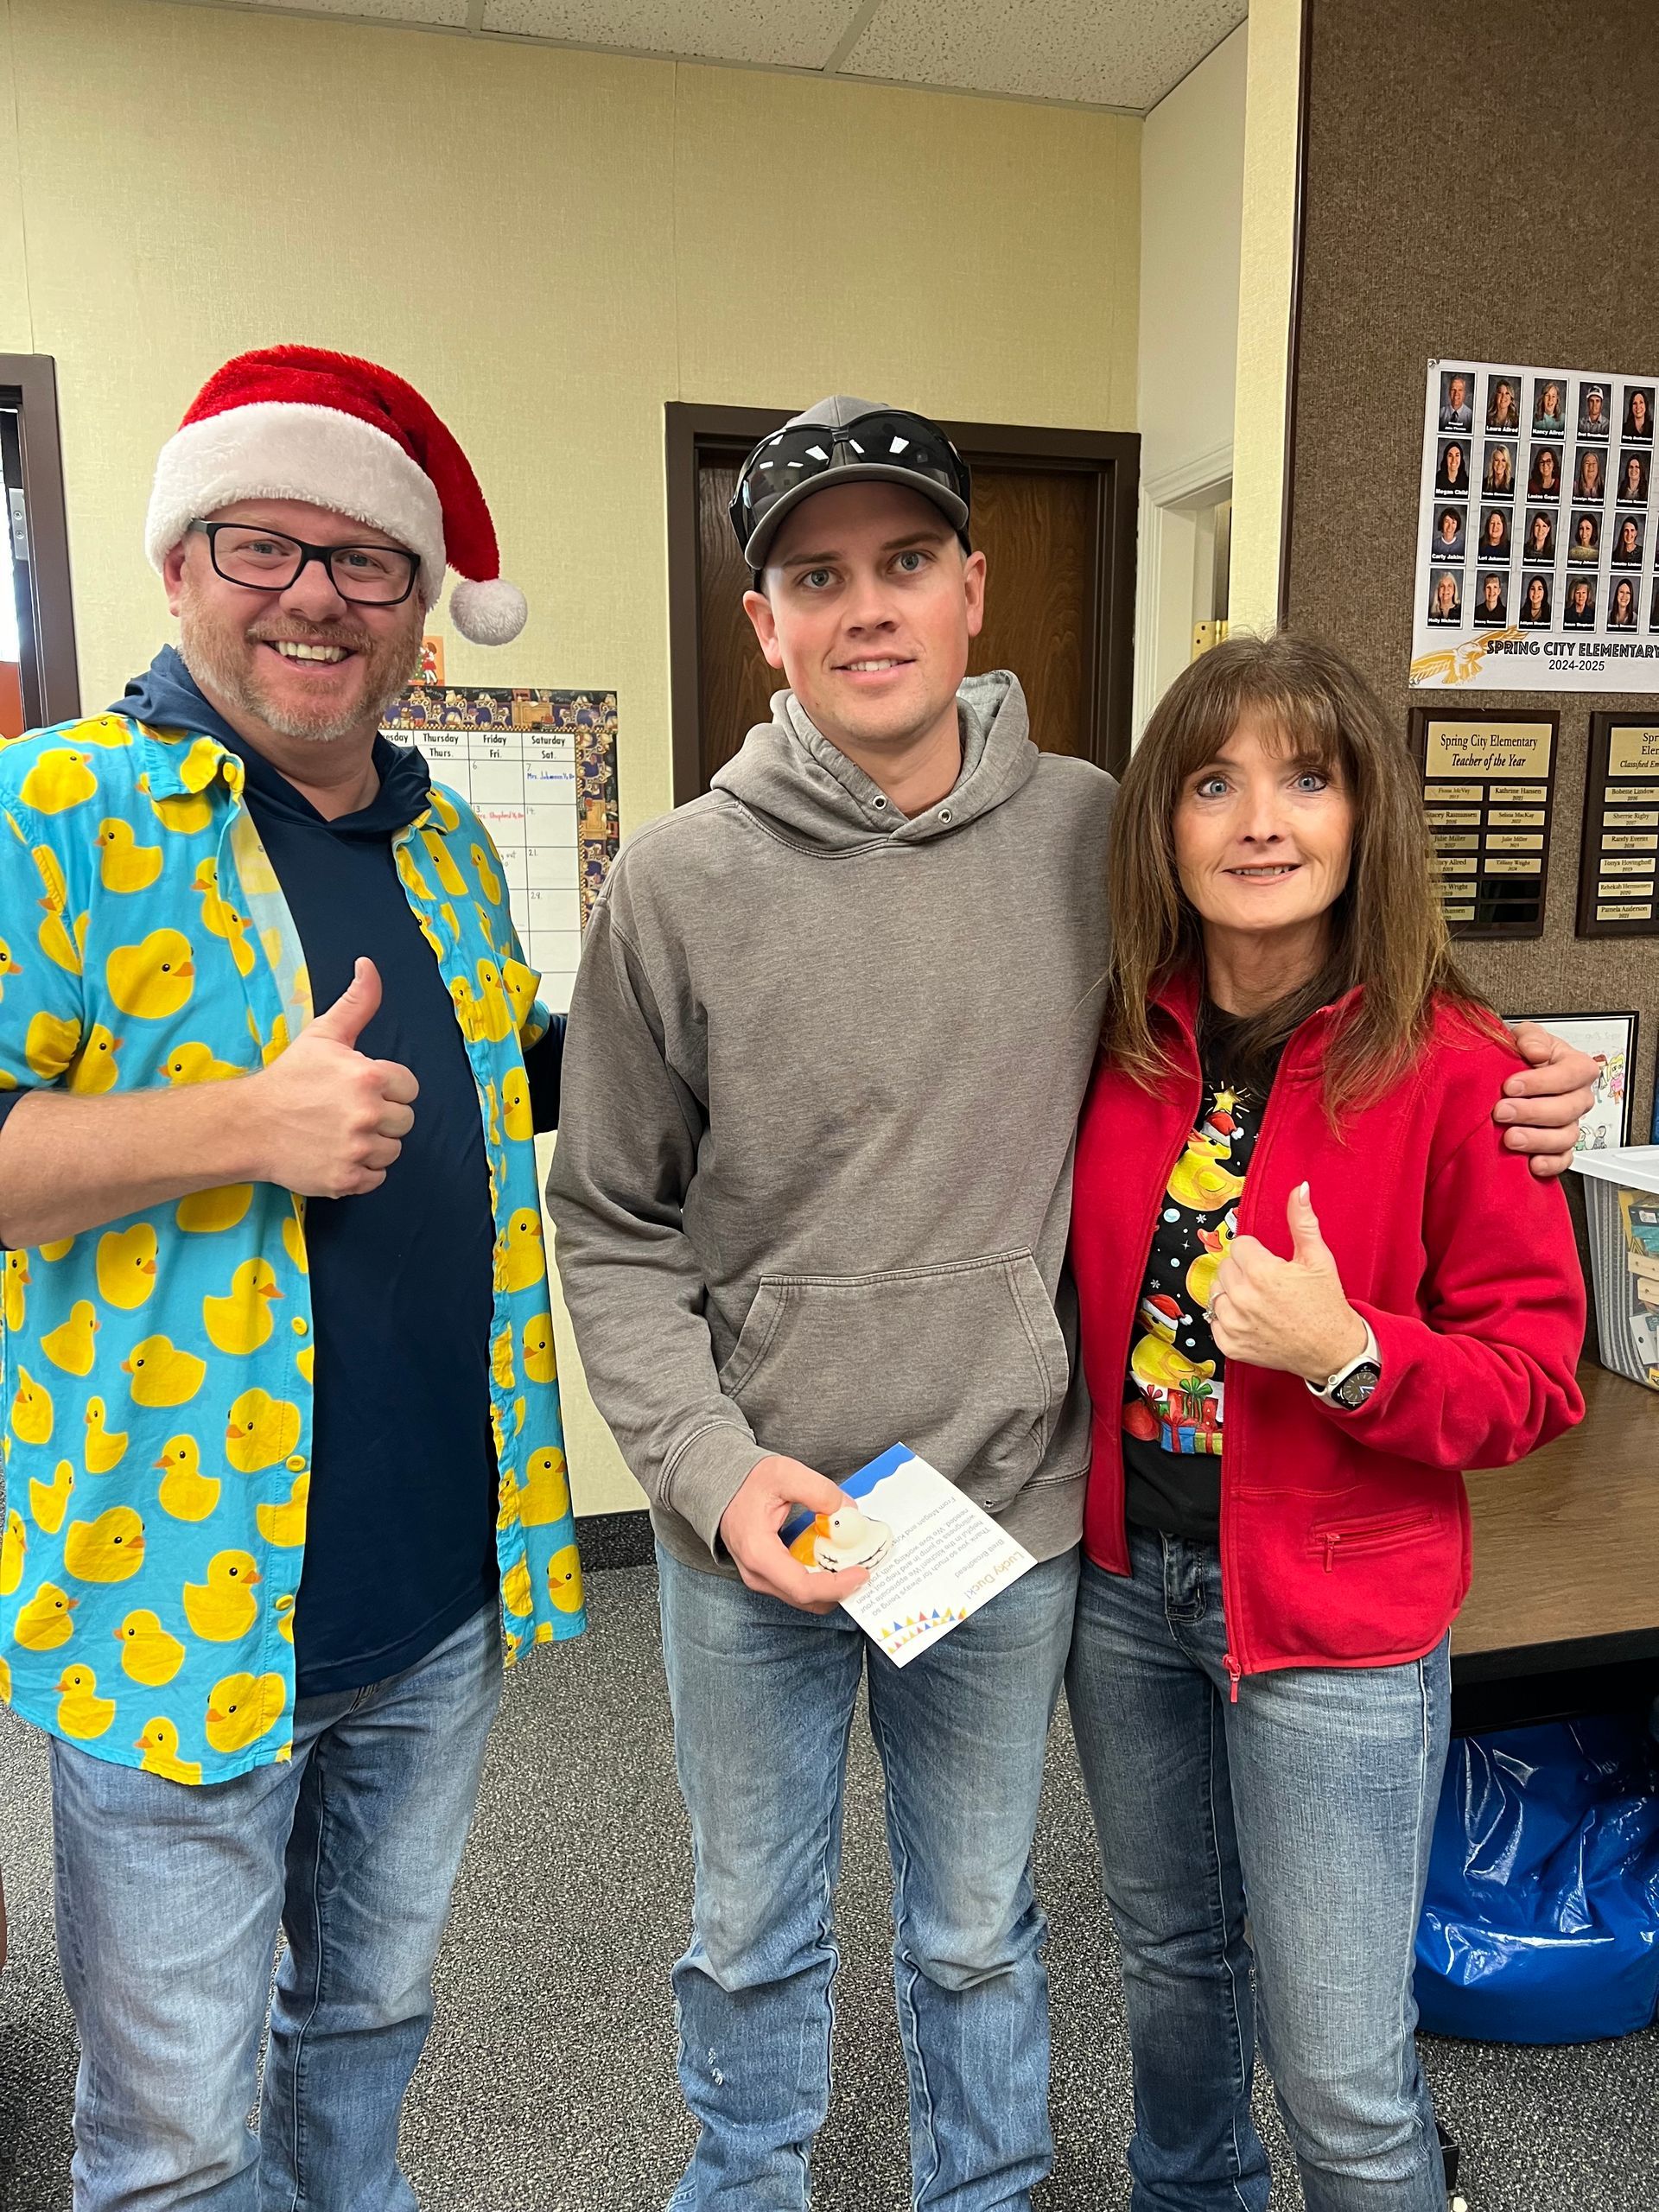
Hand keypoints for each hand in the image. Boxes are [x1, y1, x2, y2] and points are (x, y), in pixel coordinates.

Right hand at [246, 959, 418, 1196]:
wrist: (249, 1125)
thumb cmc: (290, 1078)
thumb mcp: (324, 1034)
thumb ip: (357, 1002)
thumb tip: (369, 965)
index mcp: (369, 1078)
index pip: (409, 1088)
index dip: (387, 1088)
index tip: (360, 1088)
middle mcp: (367, 1115)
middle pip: (405, 1121)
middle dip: (382, 1116)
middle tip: (347, 1111)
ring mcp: (356, 1150)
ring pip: (393, 1151)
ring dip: (373, 1144)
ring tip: (341, 1132)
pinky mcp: (346, 1180)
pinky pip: (376, 1178)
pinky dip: (362, 1170)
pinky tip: (337, 1153)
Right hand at [718, 1454, 870, 1614]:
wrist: (722, 1485)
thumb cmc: (748, 1482)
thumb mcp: (785, 1473)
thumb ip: (819, 1491)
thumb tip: (848, 1513)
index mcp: (758, 1553)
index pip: (803, 1587)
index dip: (836, 1586)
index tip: (861, 1573)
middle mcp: (757, 1574)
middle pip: (807, 1599)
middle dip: (840, 1588)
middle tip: (866, 1567)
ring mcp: (761, 1578)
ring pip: (805, 1597)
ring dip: (832, 1586)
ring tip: (854, 1563)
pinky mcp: (768, 1575)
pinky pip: (800, 1587)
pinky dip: (821, 1580)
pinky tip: (836, 1561)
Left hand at [1209, 1185, 1367, 1383]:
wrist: (1332, 1350)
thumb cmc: (1326, 1303)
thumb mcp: (1318, 1258)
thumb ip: (1302, 1221)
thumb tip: (1300, 1189)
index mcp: (1262, 1273)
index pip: (1239, 1246)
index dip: (1257, 1253)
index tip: (1271, 1265)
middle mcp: (1244, 1299)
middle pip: (1225, 1267)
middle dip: (1243, 1271)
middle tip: (1267, 1283)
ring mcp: (1235, 1325)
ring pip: (1216, 1293)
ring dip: (1233, 1294)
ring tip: (1259, 1301)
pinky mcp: (1231, 1346)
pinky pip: (1214, 1321)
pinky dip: (1228, 1320)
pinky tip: (1252, 1320)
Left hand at [1497, 1024, 1595, 1178]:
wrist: (1511, 1075)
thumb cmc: (1524, 1056)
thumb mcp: (1527, 1036)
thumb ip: (1532, 1037)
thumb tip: (1534, 1049)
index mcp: (1577, 1068)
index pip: (1571, 1075)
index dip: (1542, 1082)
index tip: (1511, 1085)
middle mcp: (1578, 1098)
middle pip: (1567, 1109)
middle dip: (1531, 1112)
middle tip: (1503, 1111)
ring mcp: (1570, 1123)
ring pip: (1565, 1137)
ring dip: (1536, 1139)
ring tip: (1510, 1137)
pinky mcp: (1559, 1146)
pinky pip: (1563, 1160)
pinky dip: (1550, 1164)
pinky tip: (1532, 1163)